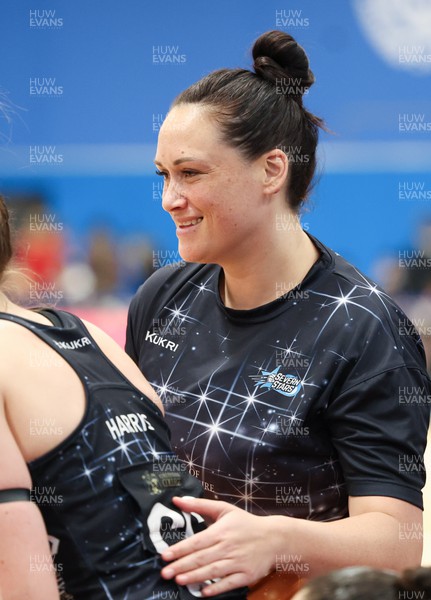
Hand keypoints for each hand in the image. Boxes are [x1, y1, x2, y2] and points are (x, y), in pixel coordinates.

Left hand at [160, 496, 277, 595]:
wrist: (274, 538)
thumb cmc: (245, 523)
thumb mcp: (224, 509)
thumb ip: (199, 505)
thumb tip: (176, 500)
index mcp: (221, 531)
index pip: (197, 541)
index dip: (180, 549)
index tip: (165, 555)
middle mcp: (228, 547)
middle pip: (202, 558)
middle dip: (182, 566)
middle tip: (165, 573)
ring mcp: (237, 562)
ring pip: (213, 571)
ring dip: (194, 577)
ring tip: (178, 580)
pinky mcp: (246, 575)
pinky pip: (229, 583)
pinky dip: (216, 588)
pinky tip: (203, 592)